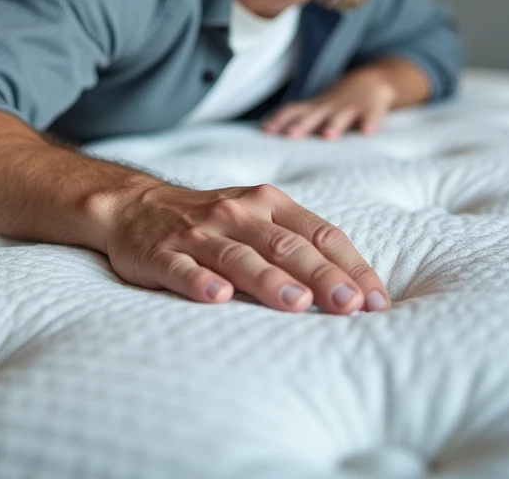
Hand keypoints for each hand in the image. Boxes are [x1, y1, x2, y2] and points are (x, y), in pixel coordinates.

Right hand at [103, 183, 389, 313]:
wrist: (132, 206)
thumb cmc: (211, 221)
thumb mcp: (257, 216)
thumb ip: (300, 243)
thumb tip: (355, 286)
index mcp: (268, 203)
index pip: (320, 234)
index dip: (351, 266)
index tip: (375, 300)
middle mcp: (237, 213)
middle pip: (286, 246)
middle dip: (321, 276)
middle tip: (348, 305)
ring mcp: (198, 234)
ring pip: (239, 256)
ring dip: (269, 280)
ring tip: (297, 302)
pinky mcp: (162, 254)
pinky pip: (182, 268)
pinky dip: (200, 282)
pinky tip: (217, 296)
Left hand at [262, 66, 397, 139]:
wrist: (372, 81)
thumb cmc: (337, 103)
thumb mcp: (316, 108)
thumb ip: (297, 120)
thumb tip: (267, 133)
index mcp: (315, 108)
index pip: (293, 110)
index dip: (280, 120)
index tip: (267, 131)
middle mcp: (329, 107)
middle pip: (314, 114)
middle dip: (303, 124)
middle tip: (292, 134)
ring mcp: (351, 107)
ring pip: (341, 115)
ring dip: (334, 124)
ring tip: (328, 135)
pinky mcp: (371, 109)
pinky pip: (371, 115)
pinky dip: (369, 122)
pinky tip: (366, 131)